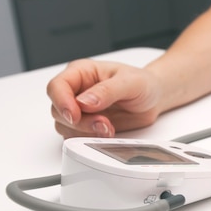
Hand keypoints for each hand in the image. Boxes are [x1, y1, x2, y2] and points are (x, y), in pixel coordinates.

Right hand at [47, 59, 163, 137]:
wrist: (154, 98)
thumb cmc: (143, 83)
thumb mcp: (130, 82)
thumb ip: (107, 91)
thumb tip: (85, 102)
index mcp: (81, 72)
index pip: (57, 87)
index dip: (61, 102)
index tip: (74, 115)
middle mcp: (76, 91)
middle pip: (58, 110)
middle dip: (79, 121)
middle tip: (103, 123)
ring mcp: (80, 110)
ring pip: (65, 126)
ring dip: (85, 132)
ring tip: (109, 127)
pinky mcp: (87, 125)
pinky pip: (77, 137)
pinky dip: (90, 138)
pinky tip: (107, 132)